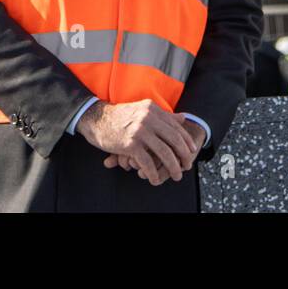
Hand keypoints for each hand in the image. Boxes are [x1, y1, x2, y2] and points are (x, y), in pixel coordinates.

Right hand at [78, 99, 197, 184]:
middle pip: (174, 139)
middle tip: (187, 166)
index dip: (186, 140)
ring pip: (164, 152)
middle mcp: (148, 118)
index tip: (192, 151)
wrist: (95, 118)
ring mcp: (139, 131)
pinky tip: (155, 179)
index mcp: (152, 109)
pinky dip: (153, 173)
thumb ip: (164, 116)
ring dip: (172, 167)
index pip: (176, 127)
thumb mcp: (143, 112)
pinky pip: (147, 162)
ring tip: (176, 176)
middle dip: (183, 155)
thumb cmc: (120, 117)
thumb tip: (184, 117)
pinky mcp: (130, 144)